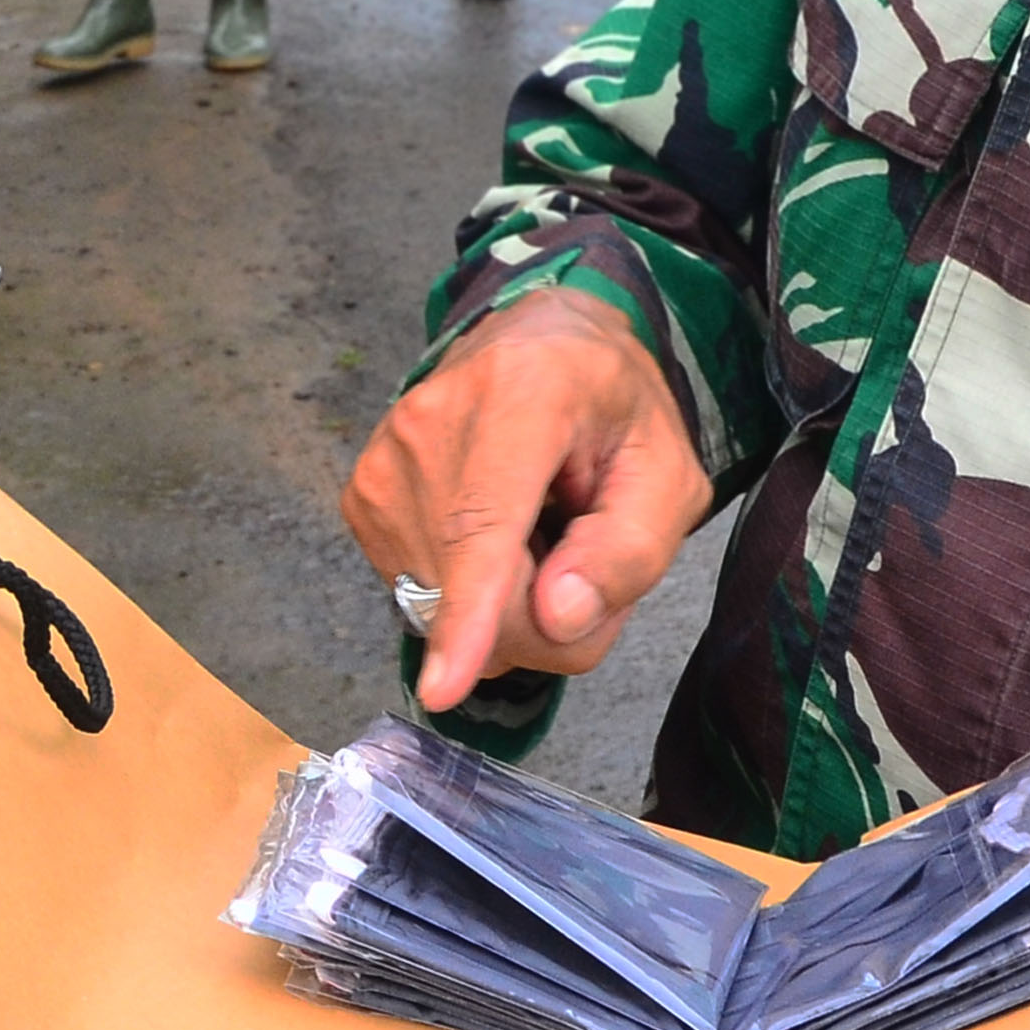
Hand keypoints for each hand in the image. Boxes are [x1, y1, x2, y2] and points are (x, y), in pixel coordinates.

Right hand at [342, 287, 714, 711]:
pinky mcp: (362, 498)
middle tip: (587, 557)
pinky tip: (496, 536)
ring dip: (506, 605)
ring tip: (538, 530)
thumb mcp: (667, 471)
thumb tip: (557, 617)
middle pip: (478, 589)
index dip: (471, 613)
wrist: (539, 341)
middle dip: (544, 617)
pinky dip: (468, 593)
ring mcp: (384, 460)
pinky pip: (420, 598)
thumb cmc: (612, 408)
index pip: (486, 521)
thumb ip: (630, 548)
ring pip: (444, 607)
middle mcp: (431, 421)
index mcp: (523, 395)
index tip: (445, 688)